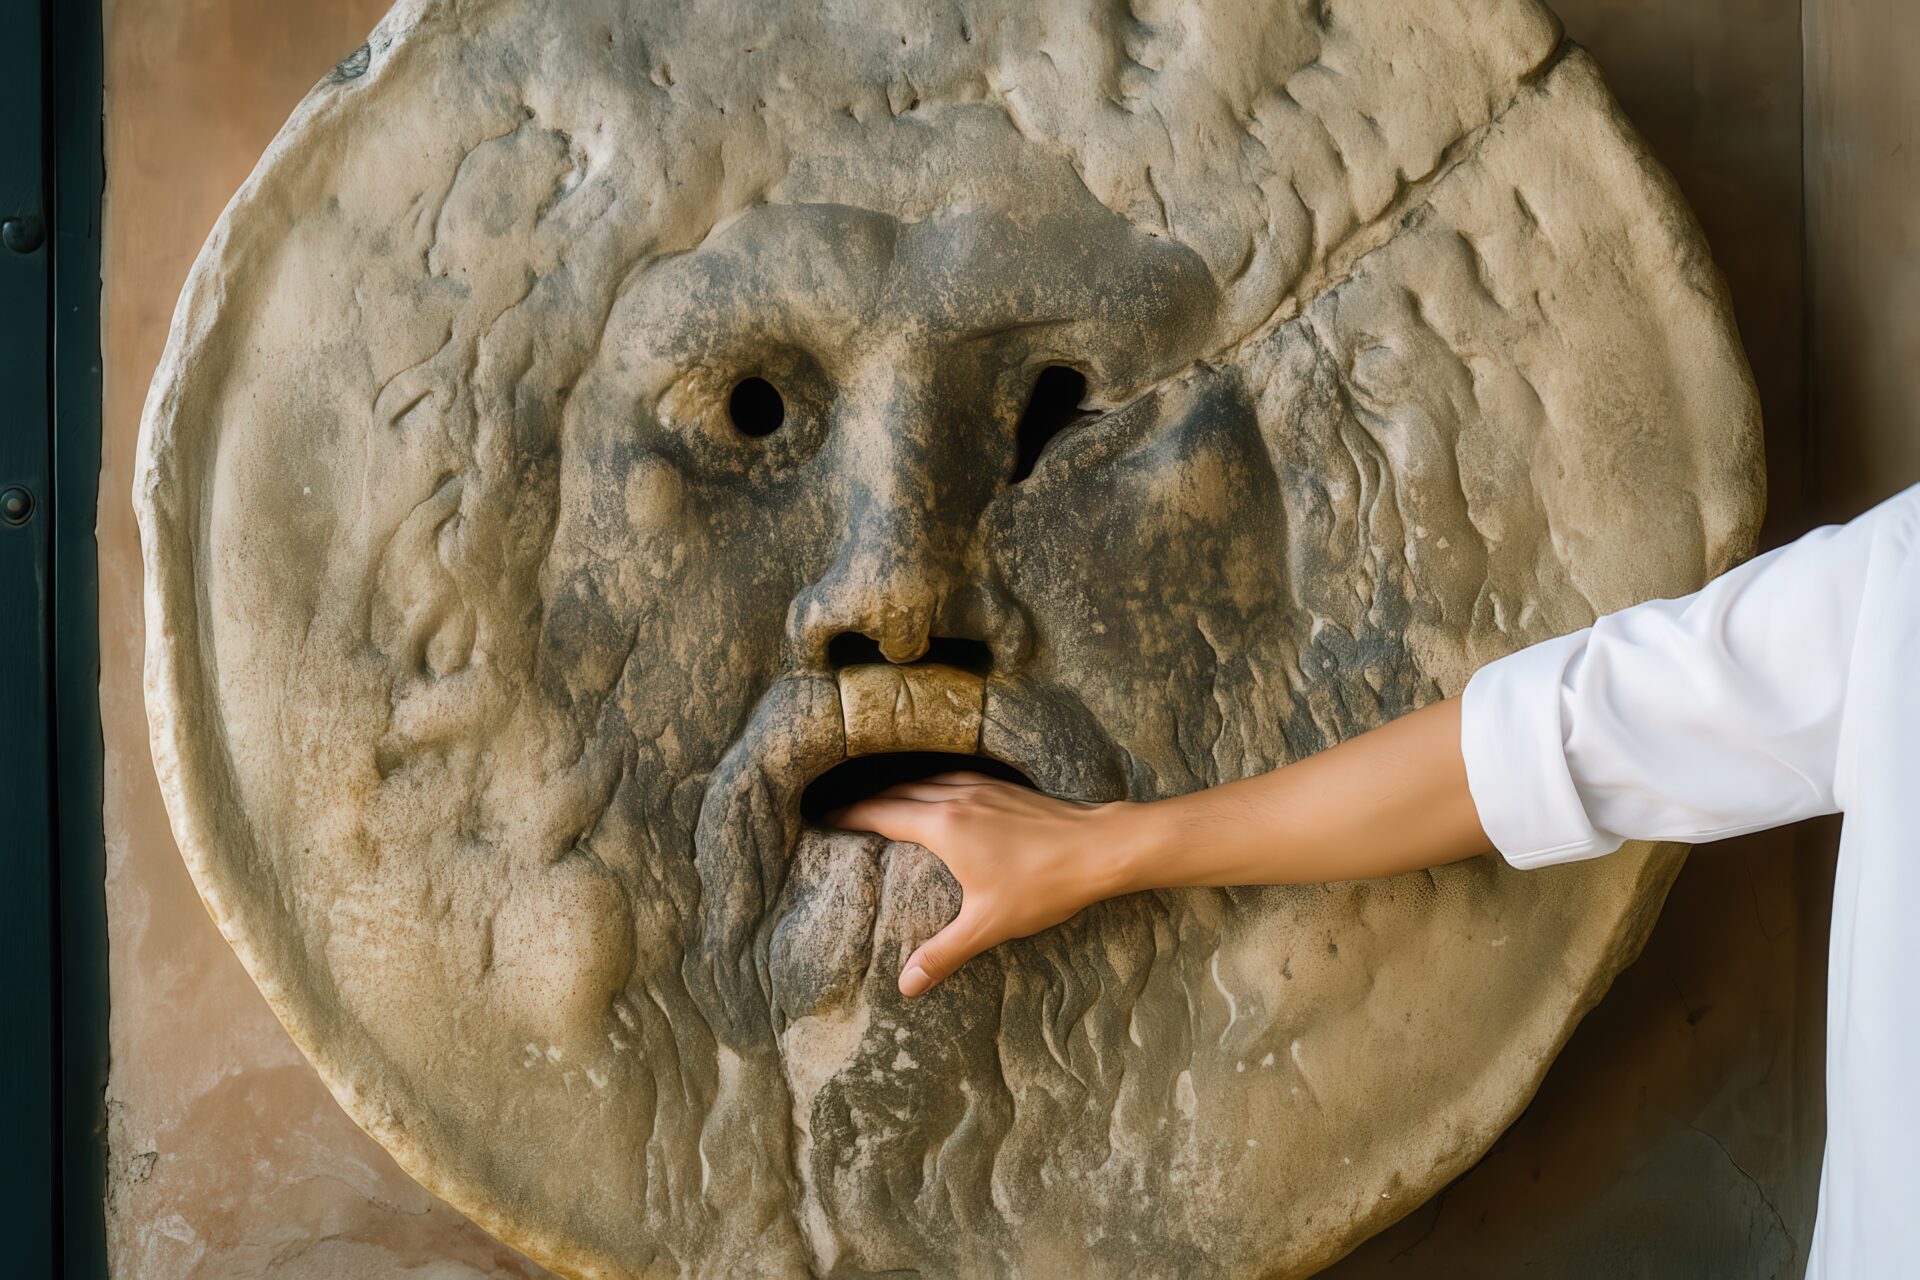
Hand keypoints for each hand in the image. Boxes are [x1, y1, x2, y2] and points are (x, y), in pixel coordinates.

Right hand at [826, 772, 1146, 997]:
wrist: (1100, 849)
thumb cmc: (1044, 885)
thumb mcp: (988, 925)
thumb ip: (944, 953)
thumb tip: (906, 986)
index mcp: (943, 826)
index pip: (882, 814)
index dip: (850, 816)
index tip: (825, 820)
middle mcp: (957, 797)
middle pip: (899, 792)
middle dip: (868, 801)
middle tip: (844, 814)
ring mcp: (982, 788)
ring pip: (927, 781)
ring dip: (900, 790)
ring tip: (884, 804)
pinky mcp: (1005, 789)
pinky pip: (953, 779)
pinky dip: (932, 786)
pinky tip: (940, 797)